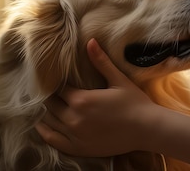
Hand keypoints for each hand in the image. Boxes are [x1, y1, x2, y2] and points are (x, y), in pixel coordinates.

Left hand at [36, 38, 156, 156]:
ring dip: (46, 113)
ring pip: (49, 122)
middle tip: (51, 92)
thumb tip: (90, 41)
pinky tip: (42, 126)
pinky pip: (54, 140)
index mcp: (81, 99)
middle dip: (51, 97)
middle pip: (51, 105)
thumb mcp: (118, 79)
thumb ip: (101, 62)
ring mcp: (75, 135)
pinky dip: (45, 132)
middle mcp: (73, 118)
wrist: (147, 129)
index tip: (55, 80)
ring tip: (47, 106)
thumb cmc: (135, 102)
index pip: (58, 89)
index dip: (56, 84)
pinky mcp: (79, 148)